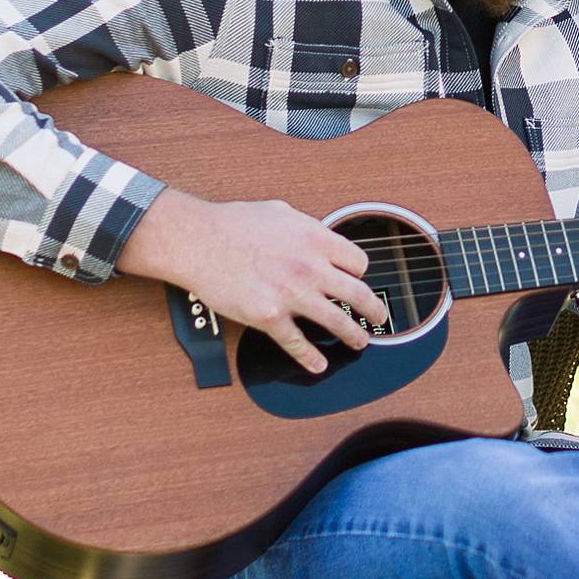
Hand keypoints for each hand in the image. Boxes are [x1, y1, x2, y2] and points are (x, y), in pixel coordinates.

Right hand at [118, 188, 389, 372]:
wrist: (199, 242)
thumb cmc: (234, 223)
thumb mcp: (280, 212)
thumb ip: (305, 227)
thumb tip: (316, 236)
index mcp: (316, 239)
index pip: (358, 262)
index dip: (360, 273)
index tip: (358, 280)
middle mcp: (310, 268)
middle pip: (358, 294)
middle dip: (373, 310)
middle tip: (379, 317)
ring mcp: (292, 295)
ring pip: (336, 322)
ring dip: (353, 336)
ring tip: (360, 342)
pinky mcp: (269, 317)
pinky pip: (296, 343)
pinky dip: (310, 358)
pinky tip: (318, 365)